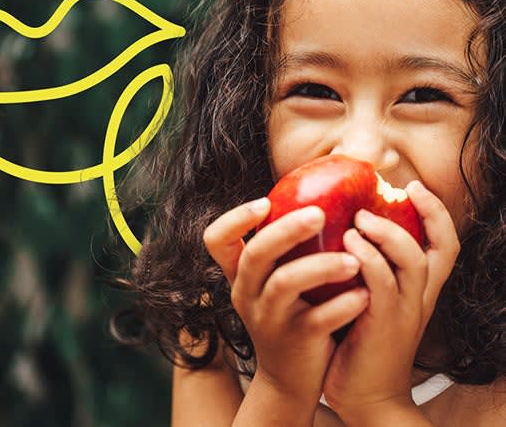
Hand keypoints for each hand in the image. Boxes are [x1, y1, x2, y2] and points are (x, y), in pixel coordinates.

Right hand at [203, 198, 369, 410]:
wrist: (290, 380)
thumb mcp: (273, 283)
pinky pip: (319, 318)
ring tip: (355, 259)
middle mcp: (247, 294)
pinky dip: (344, 304)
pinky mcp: (297, 341)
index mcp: (240, 275)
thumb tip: (315, 198)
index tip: (265, 202)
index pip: (216, 240)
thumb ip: (283, 250)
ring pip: (285, 283)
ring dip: (322, 266)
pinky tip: (364, 295)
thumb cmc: (290, 315)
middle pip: (256, 254)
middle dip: (287, 230)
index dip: (235, 218)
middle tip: (319, 213)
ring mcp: (269, 319)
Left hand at [322, 181, 459, 421]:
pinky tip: (347, 241)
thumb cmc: (358, 343)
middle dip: (427, 212)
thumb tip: (339, 230)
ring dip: (388, 233)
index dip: (436, 213)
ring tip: (361, 216)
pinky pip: (382, 283)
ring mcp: (405, 312)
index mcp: (418, 291)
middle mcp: (419, 298)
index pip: (443, 246)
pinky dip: (367, 257)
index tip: (414, 187)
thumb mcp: (368, 300)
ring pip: (413, 260)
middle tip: (397, 189)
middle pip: (442, 247)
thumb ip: (364, 269)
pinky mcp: (383, 324)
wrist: (364, 397)